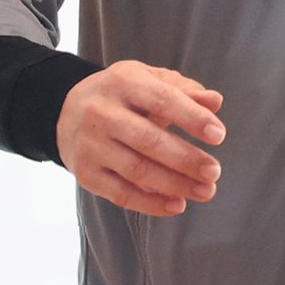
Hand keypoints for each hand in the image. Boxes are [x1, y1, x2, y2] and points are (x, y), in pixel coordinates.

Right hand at [56, 60, 225, 216]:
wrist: (65, 111)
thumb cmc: (121, 95)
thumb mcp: (149, 80)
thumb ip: (184, 90)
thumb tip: (215, 101)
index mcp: (123, 82)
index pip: (161, 100)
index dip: (191, 118)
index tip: (218, 135)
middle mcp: (102, 113)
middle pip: (149, 140)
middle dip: (186, 159)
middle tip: (214, 172)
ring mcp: (91, 145)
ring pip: (137, 170)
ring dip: (175, 185)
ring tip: (205, 191)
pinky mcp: (85, 173)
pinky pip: (121, 194)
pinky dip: (151, 204)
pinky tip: (177, 205)